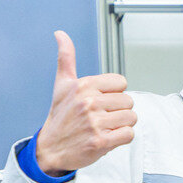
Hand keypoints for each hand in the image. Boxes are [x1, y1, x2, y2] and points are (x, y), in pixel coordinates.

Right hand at [33, 31, 136, 174]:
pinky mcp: (101, 142)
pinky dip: (122, 138)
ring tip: (105, 127)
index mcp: (83, 86)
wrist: (51, 148)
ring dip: (121, 124)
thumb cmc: (60, 116)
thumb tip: (60, 33)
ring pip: (131, 118)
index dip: (114, 93)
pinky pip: (129, 134)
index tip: (101, 101)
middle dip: (118, 110)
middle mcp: (89, 102)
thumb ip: (66, 58)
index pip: (121, 82)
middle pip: (128, 101)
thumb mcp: (62, 84)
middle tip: (102, 117)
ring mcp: (95, 123)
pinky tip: (108, 137)